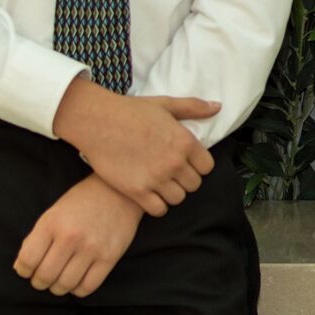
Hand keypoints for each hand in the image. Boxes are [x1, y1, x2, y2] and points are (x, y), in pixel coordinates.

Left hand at [13, 175, 144, 296]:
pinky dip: (78, 290)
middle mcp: (71, 236)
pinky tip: (76, 281)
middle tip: (42, 280)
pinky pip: (88, 287)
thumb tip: (22, 267)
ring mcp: (92, 248)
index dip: (23, 271)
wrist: (118, 191)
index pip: (27, 260)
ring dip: (58, 288)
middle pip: (45, 276)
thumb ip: (37, 238)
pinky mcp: (110, 257)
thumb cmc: (80, 203)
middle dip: (39, 282)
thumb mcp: (53, 213)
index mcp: (52, 223)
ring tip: (59, 282)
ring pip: (65, 285)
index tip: (27, 271)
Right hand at [51, 77, 219, 216]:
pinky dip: (156, 205)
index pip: (207, 168)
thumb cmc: (131, 111)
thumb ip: (193, 108)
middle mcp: (174, 162)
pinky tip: (149, 194)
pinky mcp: (137, 191)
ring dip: (171, 193)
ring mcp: (156, 178)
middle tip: (171, 174)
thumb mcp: (165, 104)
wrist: (97, 121)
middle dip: (184, 180)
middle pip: (194, 185)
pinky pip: (159, 210)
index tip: (186, 163)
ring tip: (160, 184)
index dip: (198, 166)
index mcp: (185, 142)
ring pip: (178, 199)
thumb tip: (218, 107)